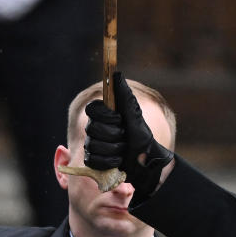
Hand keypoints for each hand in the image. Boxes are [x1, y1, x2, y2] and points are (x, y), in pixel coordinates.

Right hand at [84, 71, 173, 197]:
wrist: (144, 162)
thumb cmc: (142, 137)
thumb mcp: (135, 116)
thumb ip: (124, 96)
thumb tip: (116, 74)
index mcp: (105, 114)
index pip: (91, 109)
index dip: (104, 116)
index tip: (119, 120)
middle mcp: (95, 128)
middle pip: (92, 128)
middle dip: (113, 135)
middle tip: (124, 136)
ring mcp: (92, 145)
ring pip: (92, 146)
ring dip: (113, 149)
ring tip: (123, 150)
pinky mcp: (92, 161)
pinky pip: (92, 161)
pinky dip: (108, 162)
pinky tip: (118, 161)